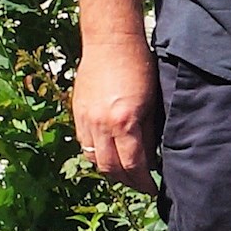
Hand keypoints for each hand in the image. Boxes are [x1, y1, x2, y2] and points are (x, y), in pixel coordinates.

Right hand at [71, 36, 161, 190]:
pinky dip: (97, 155)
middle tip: (142, 185)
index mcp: (125, 122)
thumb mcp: (153, 101)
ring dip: (110, 171)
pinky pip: (84, 144)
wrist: (110, 42)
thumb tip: (152, 156)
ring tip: (126, 174)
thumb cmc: (140, 66)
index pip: (133, 164)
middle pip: (110, 168)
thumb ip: (151, 130)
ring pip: (94, 158)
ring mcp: (85, 119)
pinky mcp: (77, 113)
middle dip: (127, 181)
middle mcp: (101, 124)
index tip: (153, 188)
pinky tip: (110, 154)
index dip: (143, 181)